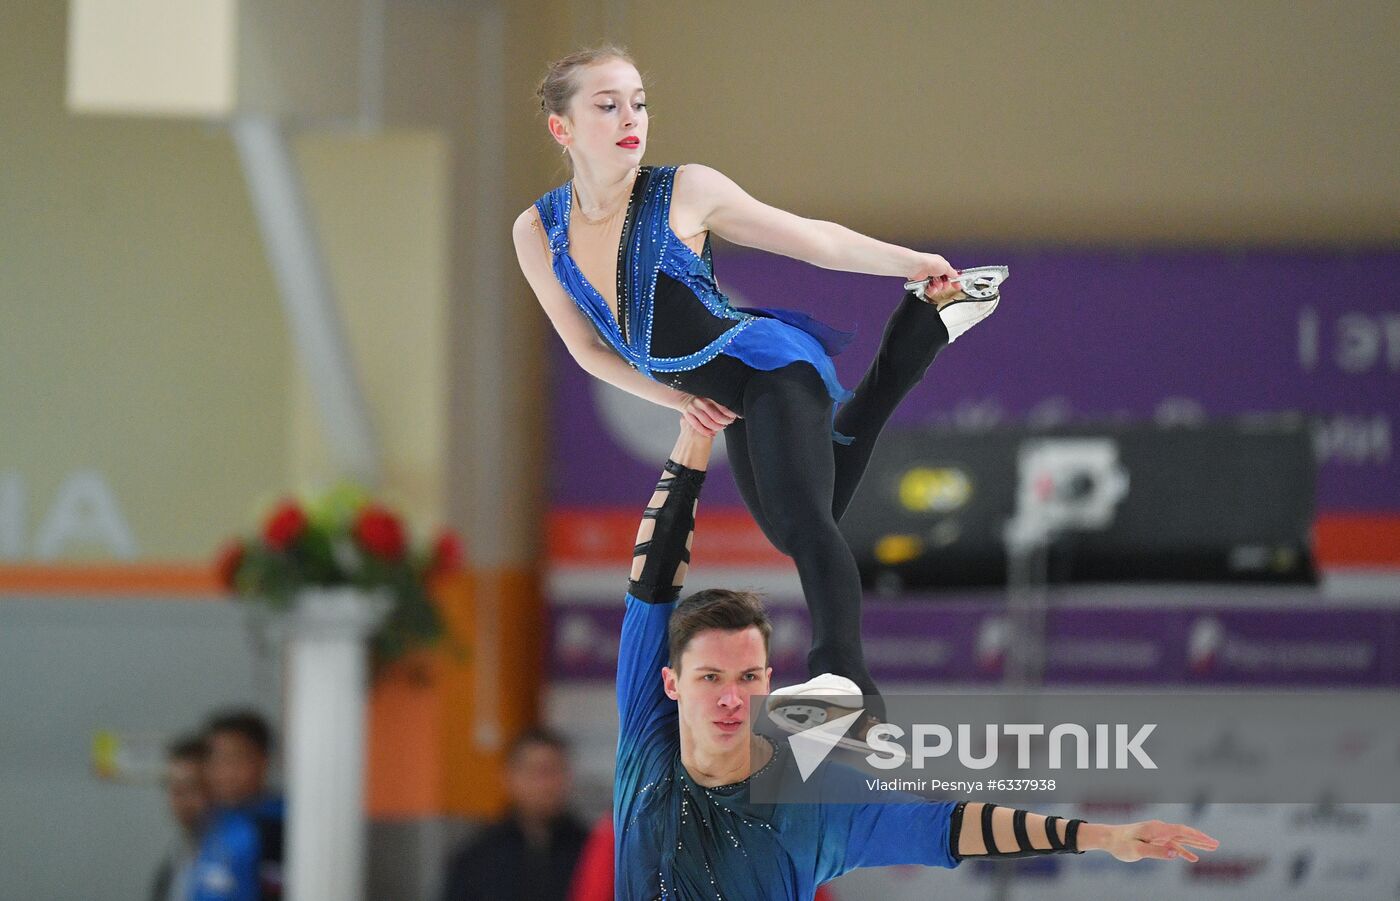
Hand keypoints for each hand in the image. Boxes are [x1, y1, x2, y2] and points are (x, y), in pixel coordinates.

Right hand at [677, 394, 738, 437]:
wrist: (683, 397)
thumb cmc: (699, 398)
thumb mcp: (709, 396)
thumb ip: (717, 402)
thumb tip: (732, 410)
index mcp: (707, 396)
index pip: (722, 407)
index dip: (730, 413)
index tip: (734, 416)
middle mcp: (700, 402)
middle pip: (716, 416)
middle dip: (725, 421)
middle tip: (729, 422)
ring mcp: (693, 409)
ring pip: (708, 422)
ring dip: (717, 427)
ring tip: (722, 427)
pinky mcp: (687, 416)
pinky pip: (698, 427)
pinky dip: (707, 431)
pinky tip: (712, 433)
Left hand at [908, 253, 963, 305]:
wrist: (916, 267)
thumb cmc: (929, 262)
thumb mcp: (946, 266)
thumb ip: (952, 272)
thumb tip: (956, 274)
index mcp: (941, 264)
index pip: (951, 274)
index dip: (954, 281)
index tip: (958, 286)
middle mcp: (935, 270)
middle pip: (944, 282)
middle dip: (944, 285)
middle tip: (944, 284)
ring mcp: (928, 276)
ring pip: (937, 286)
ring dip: (937, 287)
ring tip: (936, 285)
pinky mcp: (922, 282)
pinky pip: (929, 289)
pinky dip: (931, 289)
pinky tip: (930, 288)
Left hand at [1082, 820, 1219, 862]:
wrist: (1109, 838)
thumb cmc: (1121, 844)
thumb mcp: (1137, 850)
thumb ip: (1156, 851)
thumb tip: (1176, 854)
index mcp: (1156, 829)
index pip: (1181, 830)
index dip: (1196, 836)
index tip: (1210, 841)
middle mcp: (1159, 829)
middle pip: (1184, 833)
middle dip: (1201, 839)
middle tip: (1217, 844)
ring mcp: (1158, 834)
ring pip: (1181, 839)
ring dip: (1196, 844)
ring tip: (1212, 848)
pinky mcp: (1155, 840)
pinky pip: (1173, 846)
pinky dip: (1183, 851)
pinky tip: (1192, 858)